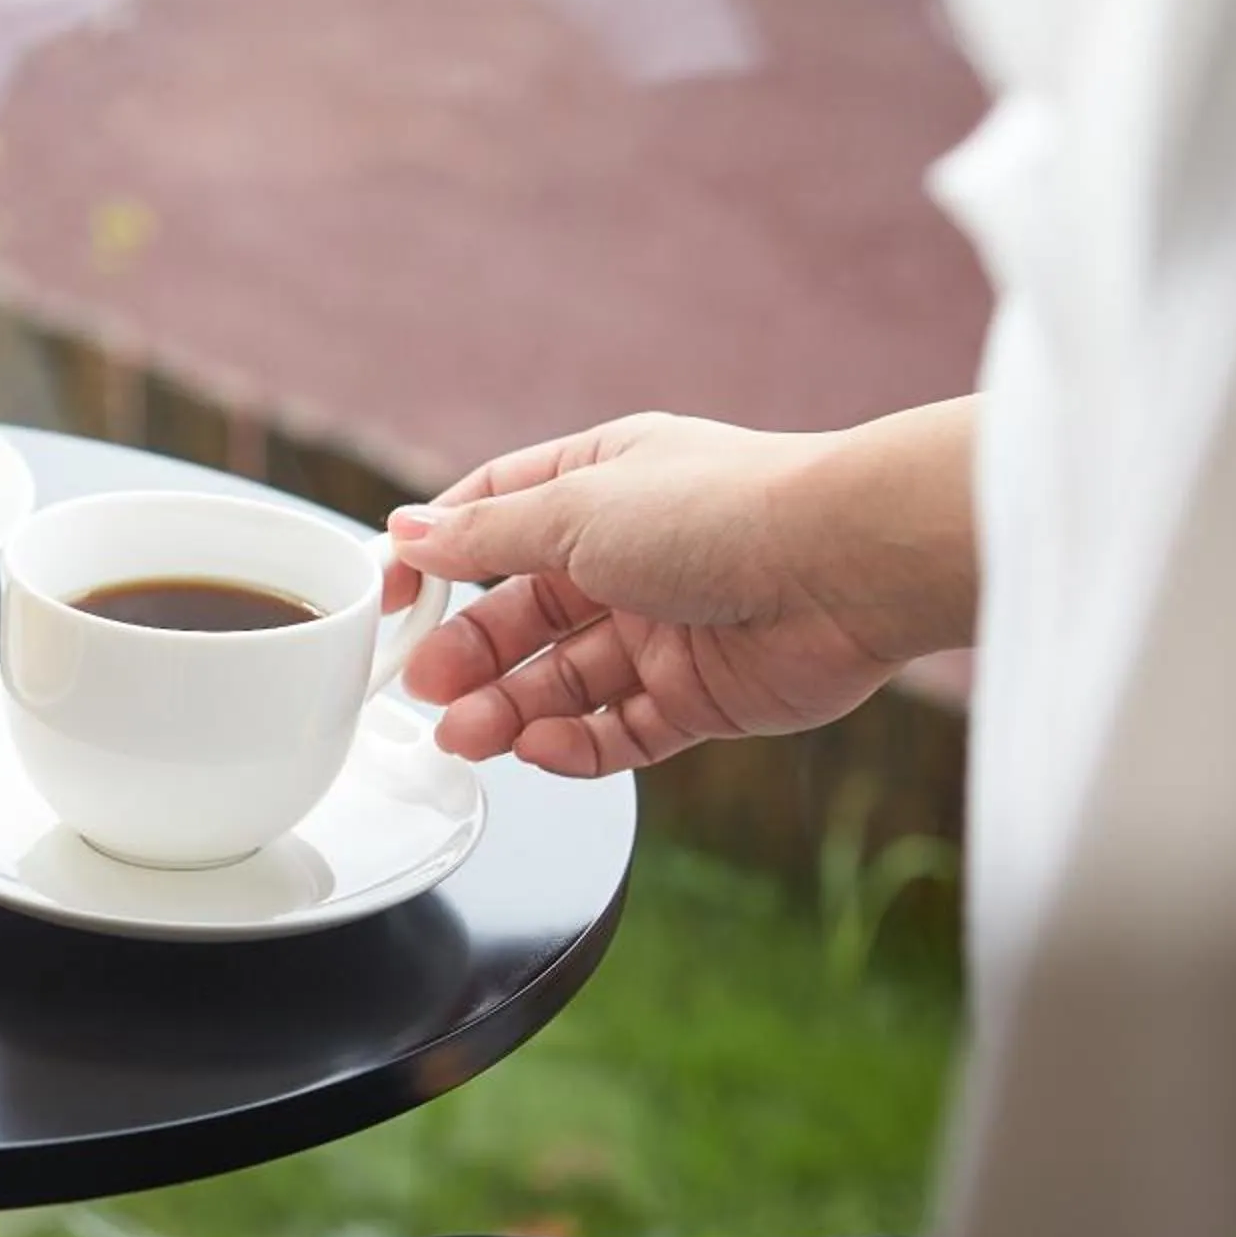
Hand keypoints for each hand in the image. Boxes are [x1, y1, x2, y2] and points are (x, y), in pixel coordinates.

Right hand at [386, 405, 976, 776]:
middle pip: (522, 613)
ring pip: (563, 680)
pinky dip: (576, 746)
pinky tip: (540, 749)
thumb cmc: (723, 511)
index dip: (435, 558)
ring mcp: (664, 628)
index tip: (387, 600)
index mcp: (598, 486)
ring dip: (509, 709)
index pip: (492, 520)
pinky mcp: (701, 695)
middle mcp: (628, 555)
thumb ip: (486, 537)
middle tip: (424, 689)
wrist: (848, 566)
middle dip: (469, 655)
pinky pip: (621, 731)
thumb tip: (408, 533)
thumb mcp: (576, 510)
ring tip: (466, 737)